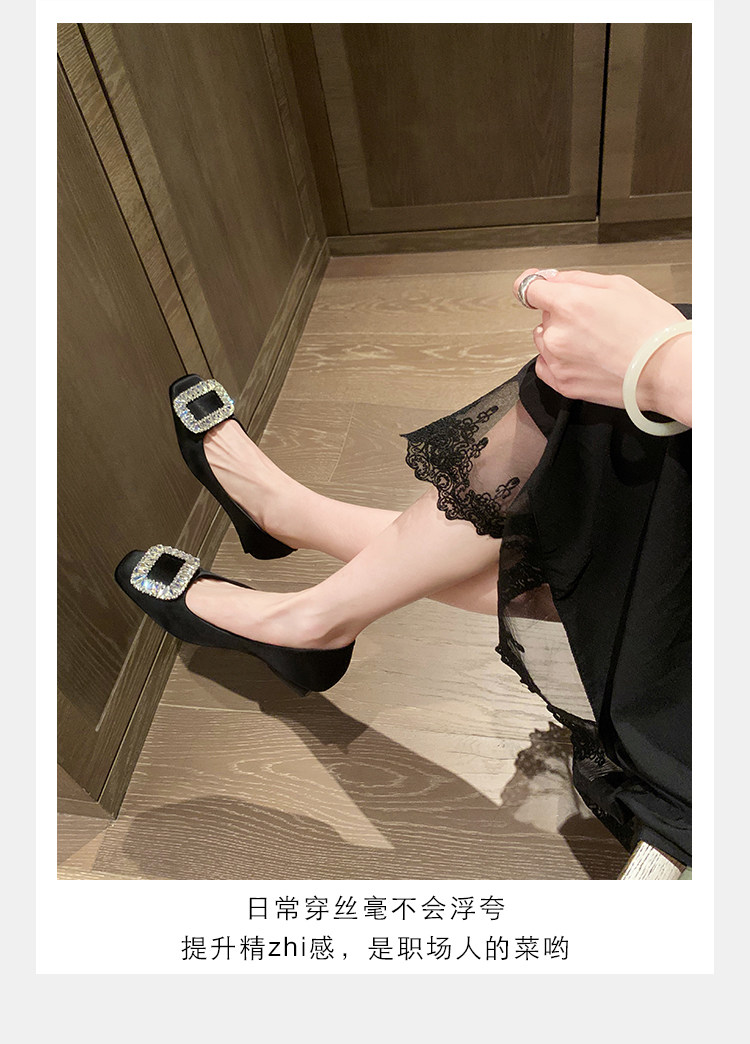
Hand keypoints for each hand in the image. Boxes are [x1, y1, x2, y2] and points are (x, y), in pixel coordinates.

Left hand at [513, 269, 691, 425]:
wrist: (668, 370)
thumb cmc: (653, 329)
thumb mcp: (620, 285)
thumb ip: (577, 279)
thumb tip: (553, 279)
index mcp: (569, 304)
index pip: (529, 289)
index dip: (533, 283)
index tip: (538, 284)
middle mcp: (557, 334)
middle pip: (545, 316)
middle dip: (563, 313)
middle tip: (597, 320)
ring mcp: (558, 362)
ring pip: (545, 341)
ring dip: (561, 338)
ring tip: (595, 342)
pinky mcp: (564, 385)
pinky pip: (546, 367)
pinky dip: (558, 361)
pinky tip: (583, 358)